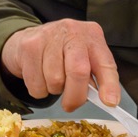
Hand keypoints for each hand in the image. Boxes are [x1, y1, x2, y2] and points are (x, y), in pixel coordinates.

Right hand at [0, 19, 120, 111]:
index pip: (105, 62)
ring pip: (55, 80)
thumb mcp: (83, 57)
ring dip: (54, 90)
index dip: (109, 84)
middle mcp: (72, 31)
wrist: (27, 38)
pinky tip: (39, 75)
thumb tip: (102, 100)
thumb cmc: (61, 52)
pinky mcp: (29, 46)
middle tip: (70, 105)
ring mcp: (49, 36)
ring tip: (52, 78)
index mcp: (92, 35)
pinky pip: (36, 84)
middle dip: (76, 95)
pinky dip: (38, 89)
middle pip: (78, 71)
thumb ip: (93, 76)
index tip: (110, 102)